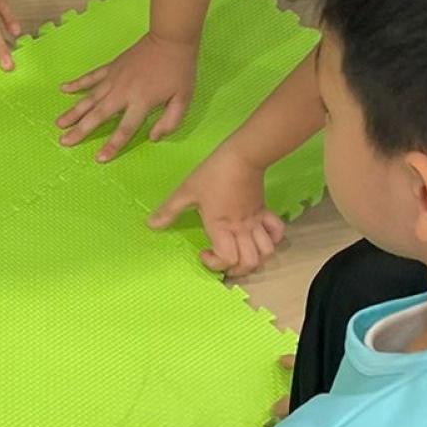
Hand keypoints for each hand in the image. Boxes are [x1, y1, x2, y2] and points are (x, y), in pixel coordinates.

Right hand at [58, 31, 200, 158]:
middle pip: (98, 115)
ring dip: (73, 112)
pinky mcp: (111, 67)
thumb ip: (170, 122)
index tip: (99, 158)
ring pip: (89, 98)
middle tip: (64, 142)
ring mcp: (114, 79)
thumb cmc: (179, 71)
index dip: (112, 145)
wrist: (170, 39)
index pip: (124, 129)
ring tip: (58, 124)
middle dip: (81, 130)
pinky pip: (91, 77)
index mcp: (141, 102)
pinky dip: (76, 83)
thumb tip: (152, 138)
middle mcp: (123, 93)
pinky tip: (63, 89)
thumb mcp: (183, 99)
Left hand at [149, 141, 285, 278]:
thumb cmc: (213, 173)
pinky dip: (271, 241)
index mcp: (222, 227)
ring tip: (240, 255)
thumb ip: (169, 210)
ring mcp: (255, 222)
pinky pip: (276, 233)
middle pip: (250, 263)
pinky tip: (258, 239)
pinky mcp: (264, 212)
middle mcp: (241, 229)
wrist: (242, 156)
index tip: (203, 253)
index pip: (228, 259)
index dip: (215, 264)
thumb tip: (150, 225)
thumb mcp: (186, 191)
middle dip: (236, 270)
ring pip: (266, 252)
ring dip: (254, 260)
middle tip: (222, 261)